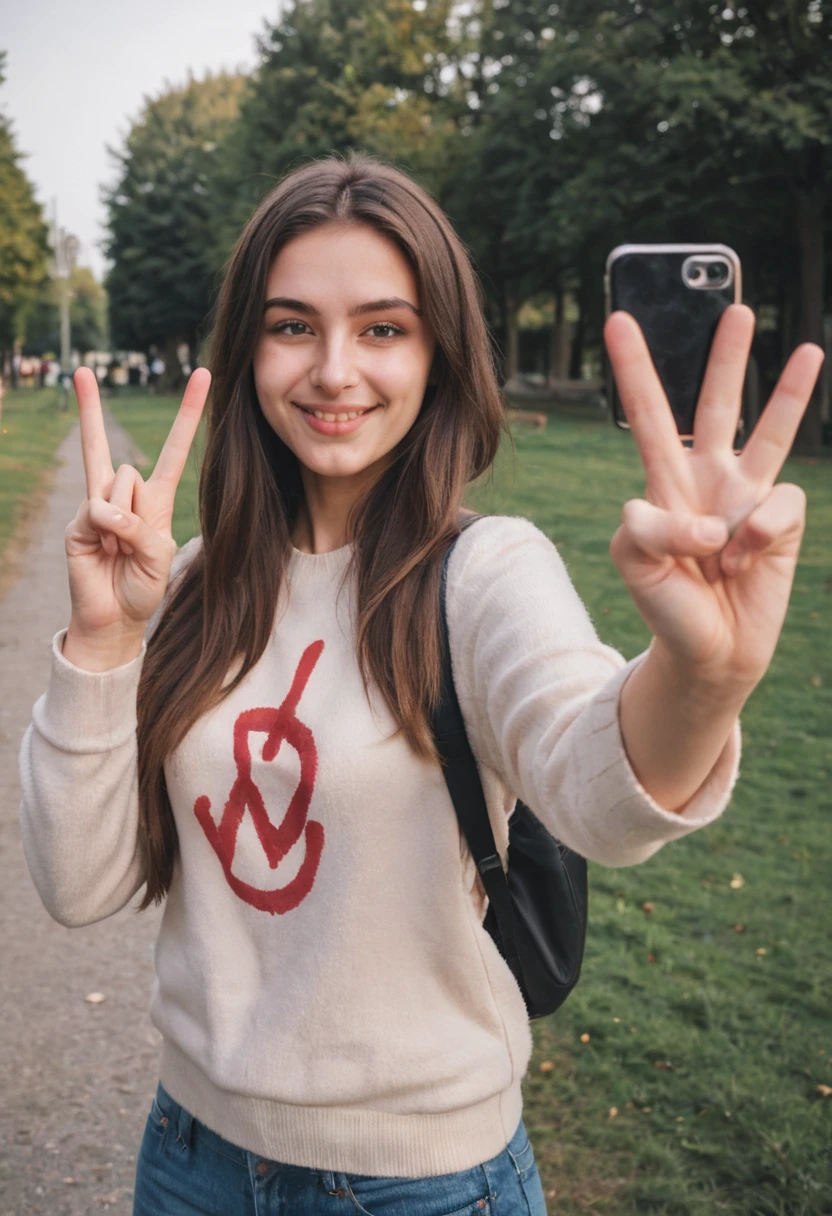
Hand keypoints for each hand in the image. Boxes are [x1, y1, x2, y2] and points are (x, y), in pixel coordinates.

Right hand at [64, 367, 209, 648]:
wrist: (114, 617)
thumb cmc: (143, 586)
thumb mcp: (159, 556)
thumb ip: (140, 528)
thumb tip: (103, 508)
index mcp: (155, 501)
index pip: (173, 453)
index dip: (187, 416)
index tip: (201, 375)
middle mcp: (125, 498)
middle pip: (123, 459)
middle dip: (92, 411)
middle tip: (81, 371)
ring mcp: (97, 507)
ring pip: (117, 484)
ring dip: (126, 519)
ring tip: (121, 550)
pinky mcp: (78, 522)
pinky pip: (98, 509)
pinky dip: (109, 531)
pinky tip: (106, 550)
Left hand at [605, 304, 823, 693]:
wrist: (709, 650)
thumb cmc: (665, 603)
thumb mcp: (634, 563)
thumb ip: (649, 528)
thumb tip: (708, 518)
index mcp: (663, 481)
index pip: (648, 415)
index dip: (635, 368)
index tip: (618, 320)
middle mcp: (707, 479)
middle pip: (716, 406)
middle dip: (725, 358)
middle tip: (734, 307)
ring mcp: (748, 497)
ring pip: (770, 434)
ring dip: (790, 393)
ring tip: (810, 349)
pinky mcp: (781, 520)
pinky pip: (777, 506)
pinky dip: (756, 534)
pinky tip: (742, 557)